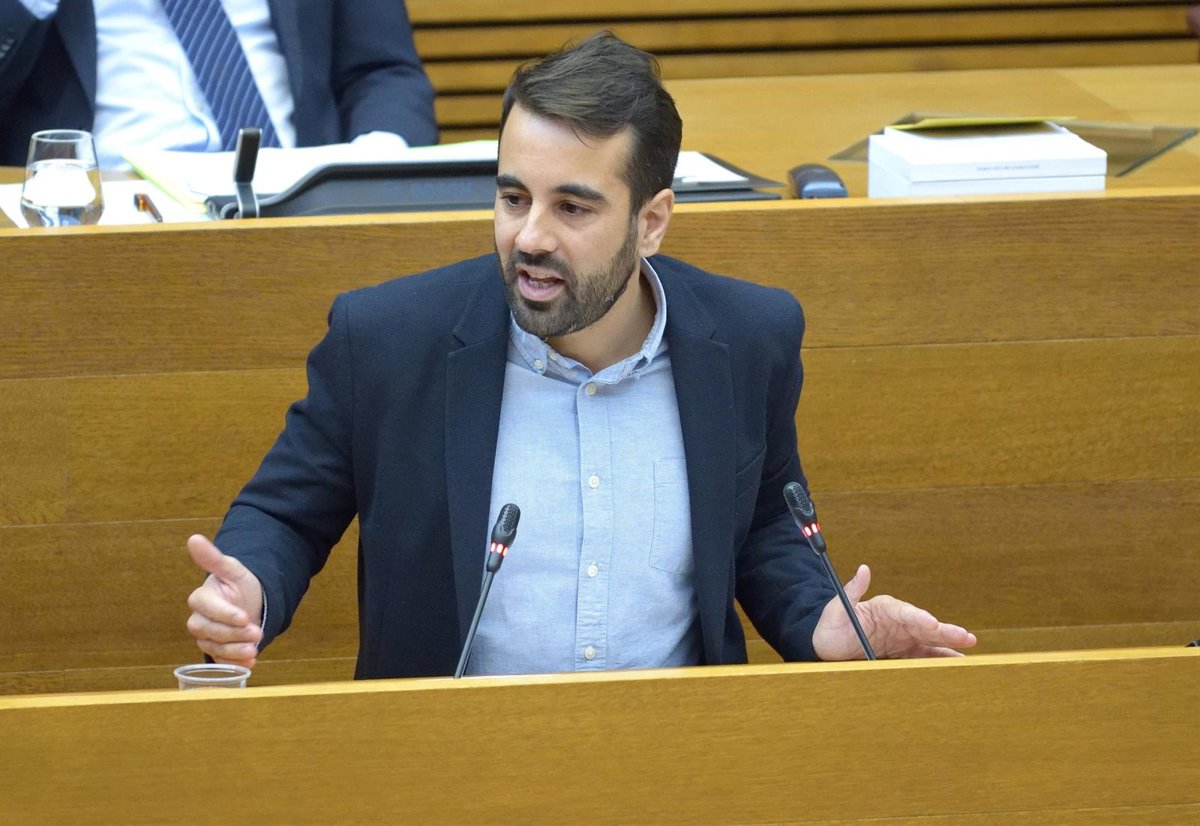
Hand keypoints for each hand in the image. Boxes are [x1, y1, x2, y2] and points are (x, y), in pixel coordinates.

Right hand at [185, 534, 263, 667]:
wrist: (253, 604)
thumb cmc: (240, 586)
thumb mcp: (233, 570)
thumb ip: (214, 558)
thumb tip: (193, 538)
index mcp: (201, 599)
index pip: (206, 608)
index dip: (224, 614)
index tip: (244, 616)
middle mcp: (199, 620)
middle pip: (210, 631)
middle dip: (234, 634)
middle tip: (257, 632)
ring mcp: (207, 638)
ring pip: (215, 648)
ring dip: (235, 651)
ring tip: (254, 650)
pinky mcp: (216, 652)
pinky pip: (221, 662)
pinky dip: (235, 664)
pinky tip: (250, 664)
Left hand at [811, 564, 976, 660]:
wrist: (829, 645)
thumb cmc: (832, 624)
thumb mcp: (837, 608)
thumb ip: (853, 590)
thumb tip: (864, 568)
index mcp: (884, 608)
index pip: (904, 612)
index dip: (918, 617)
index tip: (931, 623)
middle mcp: (898, 621)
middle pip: (924, 625)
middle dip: (944, 631)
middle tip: (964, 636)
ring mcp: (903, 636)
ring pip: (929, 639)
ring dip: (948, 643)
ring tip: (968, 646)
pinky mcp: (904, 651)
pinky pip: (924, 654)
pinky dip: (940, 657)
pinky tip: (956, 661)